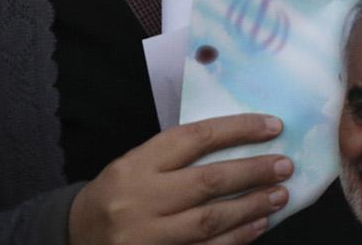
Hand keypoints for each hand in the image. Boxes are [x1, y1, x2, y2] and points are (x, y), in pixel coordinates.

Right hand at [68, 114, 290, 244]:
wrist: (76, 238)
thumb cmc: (119, 194)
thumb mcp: (137, 164)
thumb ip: (180, 155)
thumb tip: (243, 143)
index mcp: (136, 165)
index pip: (195, 138)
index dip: (239, 130)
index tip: (274, 126)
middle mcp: (140, 199)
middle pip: (208, 182)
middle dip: (253, 173)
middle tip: (285, 166)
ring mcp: (146, 236)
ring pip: (210, 220)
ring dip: (251, 208)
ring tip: (279, 196)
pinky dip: (236, 238)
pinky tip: (258, 226)